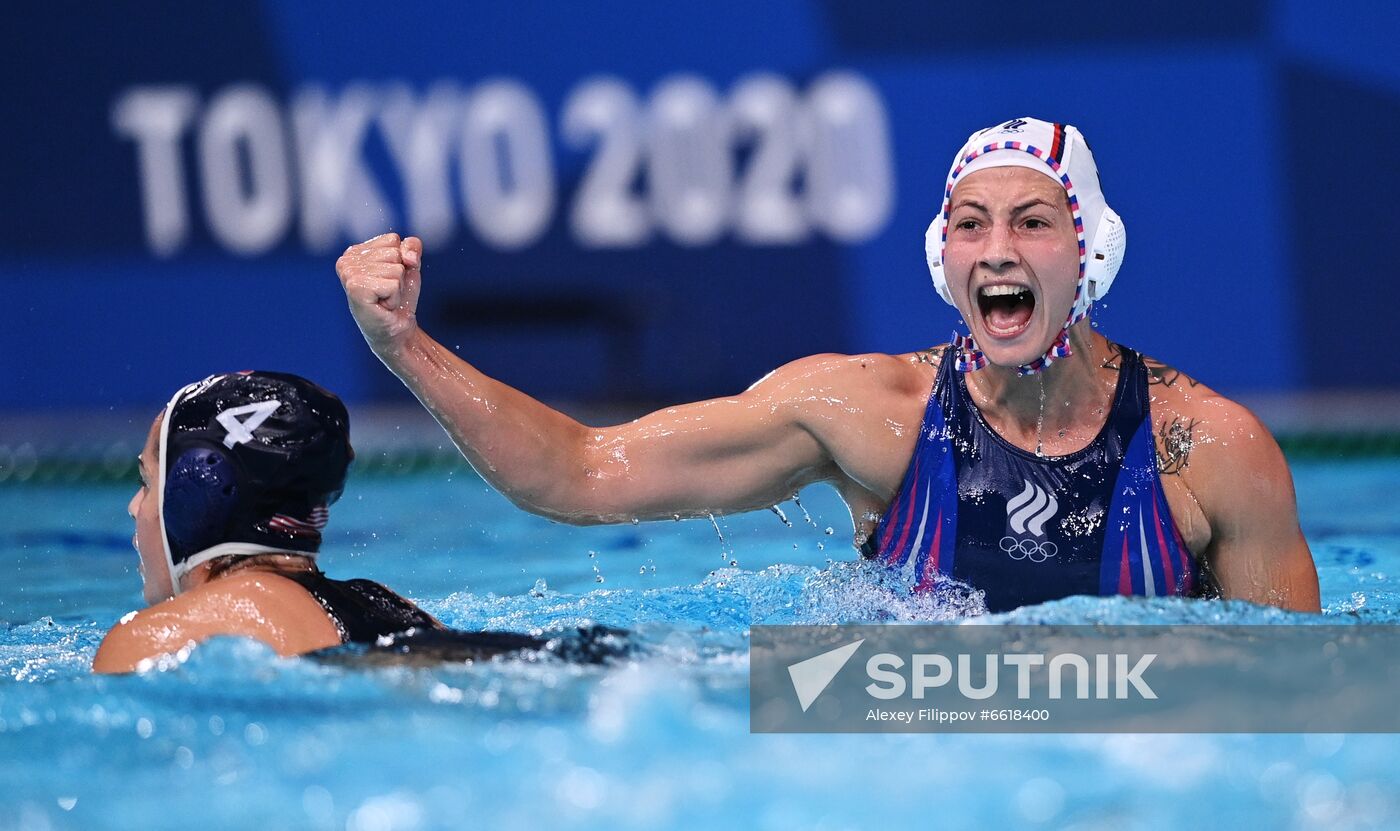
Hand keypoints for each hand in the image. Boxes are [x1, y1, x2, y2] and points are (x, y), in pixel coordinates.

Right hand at [335, 233, 423, 353]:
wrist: (397, 329)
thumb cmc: (400, 298)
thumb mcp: (409, 266)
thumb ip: (411, 247)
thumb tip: (407, 257)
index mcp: (355, 251)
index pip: (392, 240)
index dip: (400, 261)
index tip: (389, 280)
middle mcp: (346, 260)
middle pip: (394, 253)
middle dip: (399, 276)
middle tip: (387, 292)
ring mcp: (348, 274)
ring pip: (395, 269)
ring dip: (397, 288)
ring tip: (384, 299)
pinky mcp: (355, 288)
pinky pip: (393, 284)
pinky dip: (394, 298)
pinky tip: (383, 306)